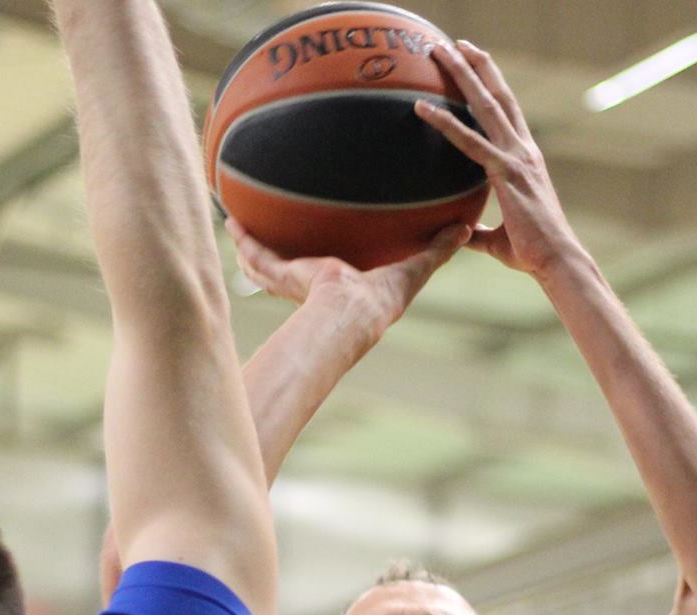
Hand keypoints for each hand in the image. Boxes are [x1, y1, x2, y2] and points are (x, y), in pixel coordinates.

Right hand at [227, 217, 468, 337]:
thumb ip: (438, 249)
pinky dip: (244, 241)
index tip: (322, 255)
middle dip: (278, 256)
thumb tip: (466, 229)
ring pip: (267, 263)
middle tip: (265, 237)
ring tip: (237, 228)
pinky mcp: (283, 275)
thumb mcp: (415, 268)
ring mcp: (295, 280)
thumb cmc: (383, 298)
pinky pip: (260, 257)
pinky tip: (231, 222)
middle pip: (291, 268)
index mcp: (343, 284)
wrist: (353, 309)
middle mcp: (315, 284)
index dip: (325, 262)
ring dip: (252, 248)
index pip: (332, 271)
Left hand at [414, 40, 582, 278]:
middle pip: (496, 96)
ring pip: (484, 105)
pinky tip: (422, 108)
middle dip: (476, 66)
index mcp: (525, 158)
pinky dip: (444, 122)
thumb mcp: (497, 238)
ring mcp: (516, 157)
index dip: (490, 85)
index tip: (474, 63)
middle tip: (455, 43)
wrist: (556, 261)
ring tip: (440, 50)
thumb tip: (460, 233)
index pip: (506, 112)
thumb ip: (477, 230)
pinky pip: (469, 141)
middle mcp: (523, 150)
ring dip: (461, 74)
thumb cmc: (531, 252)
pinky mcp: (505, 173)